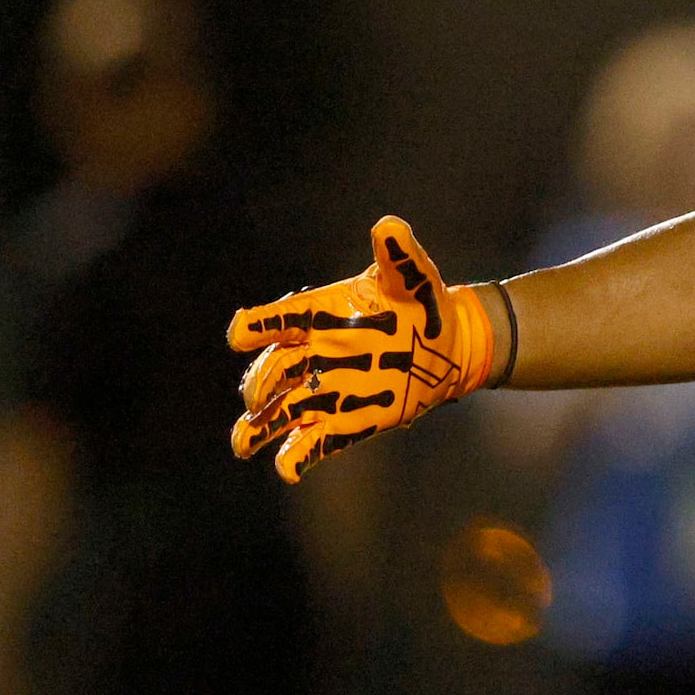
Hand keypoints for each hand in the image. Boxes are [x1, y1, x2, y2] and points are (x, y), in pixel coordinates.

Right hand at [230, 216, 500, 482]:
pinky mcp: (344, 424)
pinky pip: (311, 444)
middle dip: (257, 384)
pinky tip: (287, 468)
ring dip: (256, 428)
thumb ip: (399, 256)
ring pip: (276, 414)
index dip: (256, 327)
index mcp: (319, 316)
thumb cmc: (424, 305)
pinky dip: (296, 457)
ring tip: (243, 443)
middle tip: (256, 395)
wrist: (451, 345)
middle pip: (269, 371)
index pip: (276, 320)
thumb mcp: (414, 278)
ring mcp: (324, 392)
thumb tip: (388, 226)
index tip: (242, 334)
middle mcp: (311, 355)